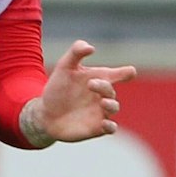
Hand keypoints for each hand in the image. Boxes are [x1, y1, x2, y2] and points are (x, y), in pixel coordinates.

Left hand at [20, 40, 137, 145]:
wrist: (45, 114)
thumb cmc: (58, 89)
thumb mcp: (64, 67)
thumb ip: (76, 52)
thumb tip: (91, 48)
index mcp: (99, 79)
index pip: (118, 74)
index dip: (126, 72)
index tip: (129, 72)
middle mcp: (102, 95)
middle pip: (110, 90)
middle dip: (104, 86)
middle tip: (91, 83)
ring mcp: (101, 112)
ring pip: (113, 107)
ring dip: (111, 104)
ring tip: (102, 102)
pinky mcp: (97, 128)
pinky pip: (110, 128)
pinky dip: (110, 126)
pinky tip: (105, 123)